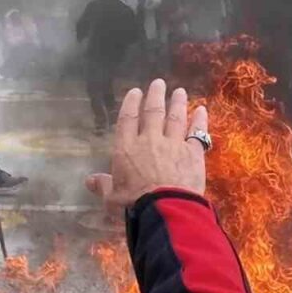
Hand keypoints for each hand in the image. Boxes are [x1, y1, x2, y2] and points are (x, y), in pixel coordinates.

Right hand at [86, 80, 207, 208]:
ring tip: (180, 91)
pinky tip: (202, 110)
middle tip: (160, 83)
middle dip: (156, 96)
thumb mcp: (112, 198)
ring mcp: (173, 144)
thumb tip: (89, 180)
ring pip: (176, 118)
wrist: (166, 209)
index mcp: (126, 149)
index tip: (136, 91)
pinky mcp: (193, 153)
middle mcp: (150, 140)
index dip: (131, 104)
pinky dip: (200, 120)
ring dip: (178, 103)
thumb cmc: (133, 205)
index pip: (128, 120)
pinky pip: (197, 132)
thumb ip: (103, 186)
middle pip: (153, 112)